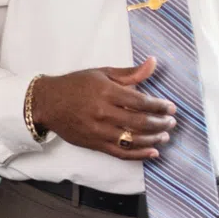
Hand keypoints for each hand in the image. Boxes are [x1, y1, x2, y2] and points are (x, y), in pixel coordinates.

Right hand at [29, 59, 177, 161]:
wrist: (48, 103)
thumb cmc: (75, 85)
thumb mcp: (102, 73)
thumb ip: (130, 73)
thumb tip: (153, 62)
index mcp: (107, 92)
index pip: (141, 102)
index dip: (160, 106)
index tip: (171, 107)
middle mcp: (104, 113)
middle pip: (140, 122)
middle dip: (160, 123)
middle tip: (171, 122)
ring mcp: (99, 131)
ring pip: (133, 139)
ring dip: (153, 139)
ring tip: (164, 136)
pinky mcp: (95, 144)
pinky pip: (121, 153)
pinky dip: (139, 155)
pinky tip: (152, 152)